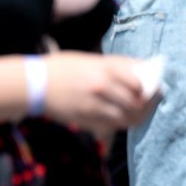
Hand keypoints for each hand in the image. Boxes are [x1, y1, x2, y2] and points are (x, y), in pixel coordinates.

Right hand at [40, 52, 157, 139]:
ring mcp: (94, 106)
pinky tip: (123, 117)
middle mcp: (102, 88)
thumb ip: (117, 64)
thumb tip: (144, 67)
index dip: (150, 87)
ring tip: (139, 112)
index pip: (139, 82)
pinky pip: (112, 126)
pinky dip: (121, 123)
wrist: (33, 83)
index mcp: (104, 69)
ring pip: (127, 118)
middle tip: (151, 103)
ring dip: (137, 116)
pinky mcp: (86, 120)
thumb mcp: (91, 59)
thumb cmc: (64, 67)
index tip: (153, 88)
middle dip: (147, 104)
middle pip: (136, 102)